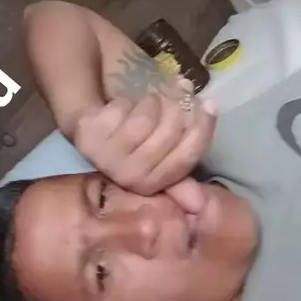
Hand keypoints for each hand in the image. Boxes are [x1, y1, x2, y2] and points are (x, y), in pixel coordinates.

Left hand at [72, 79, 216, 195]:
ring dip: (152, 102)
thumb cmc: (133, 141)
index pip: (186, 158)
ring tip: (149, 102)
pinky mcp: (91, 135)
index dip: (202, 128)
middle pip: (169, 134)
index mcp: (150, 185)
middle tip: (176, 96)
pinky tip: (125, 106)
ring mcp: (106, 157)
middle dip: (177, 108)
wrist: (93, 128)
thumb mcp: (161, 154)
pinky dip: (129, 101)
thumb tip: (199, 204)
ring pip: (146, 118)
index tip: (210, 103)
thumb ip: (183, 167)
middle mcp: (128, 177)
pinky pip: (124, 109)